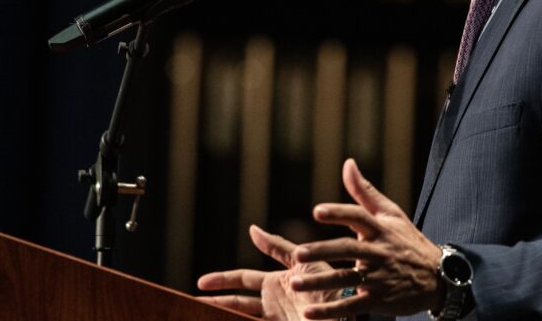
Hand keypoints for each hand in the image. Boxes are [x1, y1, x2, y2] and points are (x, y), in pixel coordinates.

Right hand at [197, 225, 340, 320]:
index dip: (222, 280)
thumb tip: (251, 230)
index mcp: (278, 282)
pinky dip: (237, 320)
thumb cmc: (333, 282)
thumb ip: (277, 247)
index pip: (243, 279)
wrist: (350, 309)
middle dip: (214, 300)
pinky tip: (221, 320)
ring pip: (242, 314)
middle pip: (237, 300)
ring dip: (221, 313)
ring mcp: (277, 316)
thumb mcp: (304, 260)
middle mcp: (274, 301)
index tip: (200, 282)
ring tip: (197, 315)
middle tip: (190, 302)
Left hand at [288, 158, 443, 318]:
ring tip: (294, 284)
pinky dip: (331, 311)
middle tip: (296, 254)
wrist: (438, 277)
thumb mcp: (391, 213)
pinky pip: (352, 306)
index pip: (358, 216)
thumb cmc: (407, 241)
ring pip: (346, 279)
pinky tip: (309, 314)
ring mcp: (379, 277)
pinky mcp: (379, 299)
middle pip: (348, 250)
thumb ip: (364, 191)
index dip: (338, 213)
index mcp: (380, 228)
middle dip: (322, 252)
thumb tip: (347, 163)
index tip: (317, 212)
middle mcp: (379, 251)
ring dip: (319, 282)